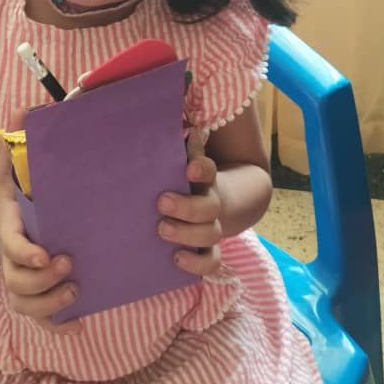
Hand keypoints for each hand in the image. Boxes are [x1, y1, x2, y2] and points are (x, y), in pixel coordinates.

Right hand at [0, 113, 80, 333]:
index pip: (13, 246)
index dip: (26, 255)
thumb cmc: (10, 197)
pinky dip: (55, 326)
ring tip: (76, 290)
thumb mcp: (8, 167)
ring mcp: (18, 279)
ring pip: (24, 305)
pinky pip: (37, 320)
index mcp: (9, 228)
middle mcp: (11, 259)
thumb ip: (14, 141)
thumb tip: (25, 107)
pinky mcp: (30, 293)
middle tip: (70, 265)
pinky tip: (78, 323)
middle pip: (17, 283)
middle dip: (42, 282)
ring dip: (50, 306)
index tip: (45, 255)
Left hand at [156, 129, 221, 275]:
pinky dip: (197, 264)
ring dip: (187, 234)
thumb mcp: (179, 159)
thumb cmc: (183, 178)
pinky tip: (176, 259)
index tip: (188, 168)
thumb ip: (172, 144)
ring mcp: (212, 228)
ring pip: (210, 235)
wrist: (222, 202)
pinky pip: (210, 262)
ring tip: (161, 229)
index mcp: (204, 178)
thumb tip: (161, 119)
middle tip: (161, 202)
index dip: (201, 168)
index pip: (207, 169)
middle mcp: (211, 203)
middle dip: (186, 207)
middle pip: (208, 207)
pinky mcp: (208, 249)